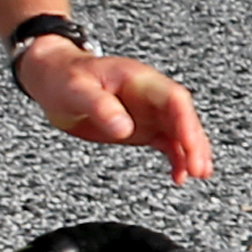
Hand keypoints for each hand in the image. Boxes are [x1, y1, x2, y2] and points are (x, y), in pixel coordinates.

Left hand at [19, 38, 214, 182]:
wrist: (53, 79)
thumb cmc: (65, 77)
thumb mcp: (75, 89)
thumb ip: (100, 107)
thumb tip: (124, 129)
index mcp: (139, 79)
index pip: (173, 98)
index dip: (185, 121)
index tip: (190, 143)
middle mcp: (150, 95)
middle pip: (183, 117)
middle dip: (194, 142)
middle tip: (198, 168)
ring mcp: (148, 112)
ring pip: (179, 132)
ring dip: (191, 152)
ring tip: (197, 174)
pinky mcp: (142, 128)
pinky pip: (166, 142)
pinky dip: (175, 158)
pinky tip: (179, 175)